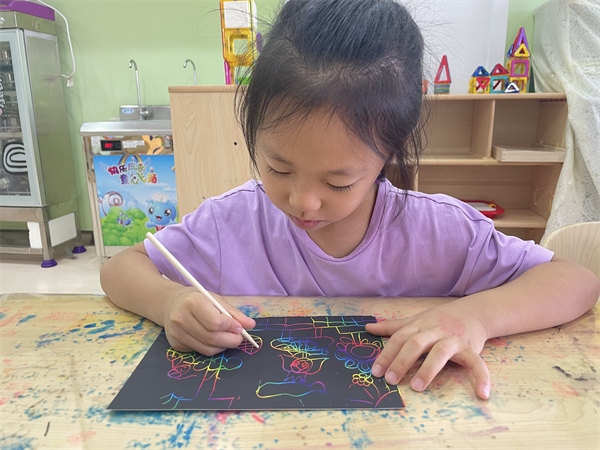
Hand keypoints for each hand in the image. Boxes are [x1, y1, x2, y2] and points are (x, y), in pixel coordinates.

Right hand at [162, 287, 255, 354]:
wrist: (170, 304)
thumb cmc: (197, 300)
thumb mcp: (215, 300)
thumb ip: (233, 313)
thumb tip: (251, 325)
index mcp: (192, 302)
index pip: (215, 322)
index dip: (231, 327)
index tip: (239, 327)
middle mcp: (181, 318)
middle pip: (212, 338)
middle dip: (231, 340)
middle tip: (239, 338)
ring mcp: (177, 333)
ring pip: (207, 349)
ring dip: (223, 346)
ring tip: (228, 338)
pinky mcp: (176, 344)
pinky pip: (200, 351)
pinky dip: (212, 348)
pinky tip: (214, 339)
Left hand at [365, 300, 490, 399]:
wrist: (473, 312)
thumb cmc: (439, 319)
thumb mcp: (415, 320)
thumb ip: (392, 327)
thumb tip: (367, 328)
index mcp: (419, 325)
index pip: (399, 338)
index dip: (386, 354)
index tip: (376, 371)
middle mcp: (435, 331)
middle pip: (416, 344)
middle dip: (402, 361)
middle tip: (391, 380)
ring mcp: (453, 339)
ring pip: (440, 353)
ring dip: (428, 370)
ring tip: (417, 387)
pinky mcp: (472, 348)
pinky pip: (478, 363)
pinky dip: (481, 378)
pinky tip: (482, 394)